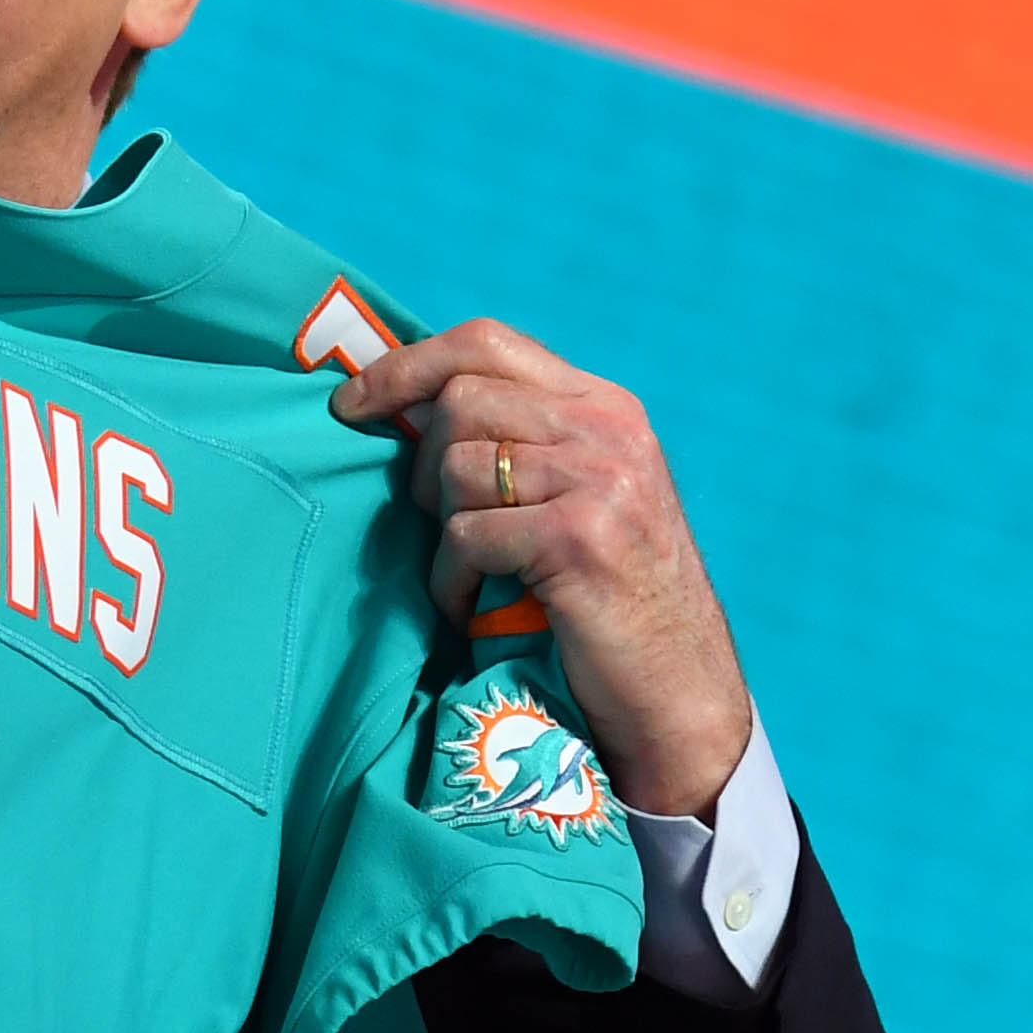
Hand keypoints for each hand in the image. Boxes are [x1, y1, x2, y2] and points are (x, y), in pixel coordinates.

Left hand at [331, 319, 755, 818]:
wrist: (680, 691)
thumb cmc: (614, 600)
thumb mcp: (585, 495)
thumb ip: (524, 440)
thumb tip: (404, 404)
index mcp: (607, 406)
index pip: (487, 342)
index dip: (407, 365)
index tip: (351, 401)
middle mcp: (608, 429)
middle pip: (460, 399)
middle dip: (422, 463)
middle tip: (438, 524)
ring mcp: (600, 479)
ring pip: (457, 465)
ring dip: (442, 532)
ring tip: (470, 576)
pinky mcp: (578, 537)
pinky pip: (466, 535)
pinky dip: (452, 580)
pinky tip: (474, 607)